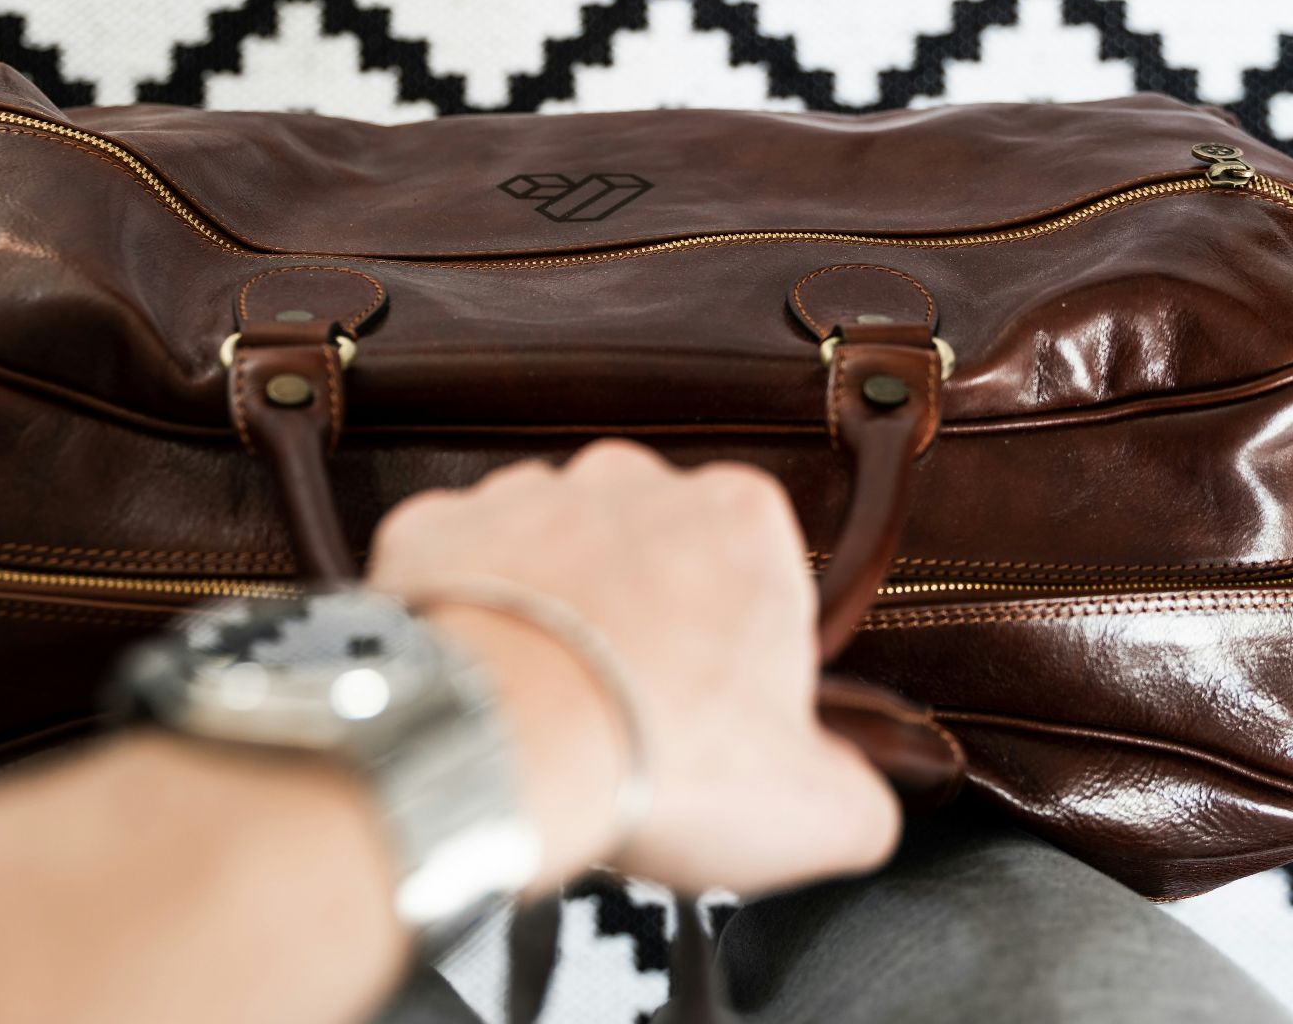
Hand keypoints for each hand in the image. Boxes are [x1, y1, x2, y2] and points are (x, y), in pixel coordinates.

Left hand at [366, 440, 899, 894]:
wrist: (496, 746)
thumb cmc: (658, 758)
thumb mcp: (816, 812)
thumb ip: (858, 799)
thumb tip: (855, 804)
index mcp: (743, 517)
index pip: (759, 574)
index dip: (741, 655)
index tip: (720, 717)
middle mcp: (633, 480)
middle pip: (651, 556)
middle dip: (645, 621)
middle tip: (632, 719)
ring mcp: (525, 494)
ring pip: (550, 551)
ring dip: (554, 612)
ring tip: (551, 706)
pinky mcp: (435, 527)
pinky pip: (456, 565)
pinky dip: (466, 614)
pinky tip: (481, 679)